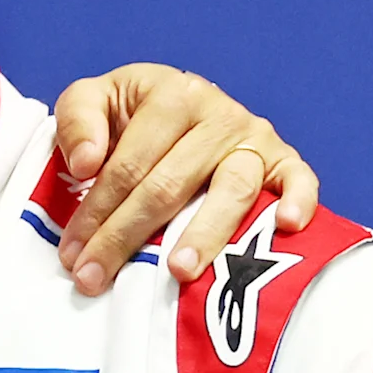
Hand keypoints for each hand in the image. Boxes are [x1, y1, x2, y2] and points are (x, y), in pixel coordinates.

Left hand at [49, 63, 320, 294]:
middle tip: (98, 278)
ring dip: (204, 234)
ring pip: (230, 190)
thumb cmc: (133, 113)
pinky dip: (299, 200)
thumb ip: (78, 120)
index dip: (97, 212)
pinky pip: (299, 179)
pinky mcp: (284, 159)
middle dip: (128, 236)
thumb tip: (85, 163)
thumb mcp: (95, 99)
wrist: (179, 103)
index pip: (128, 165)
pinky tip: (286, 225)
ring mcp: (254, 138)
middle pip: (170, 185)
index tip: (74, 257)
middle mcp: (218, 114)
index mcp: (170, 95)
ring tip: (178, 271)